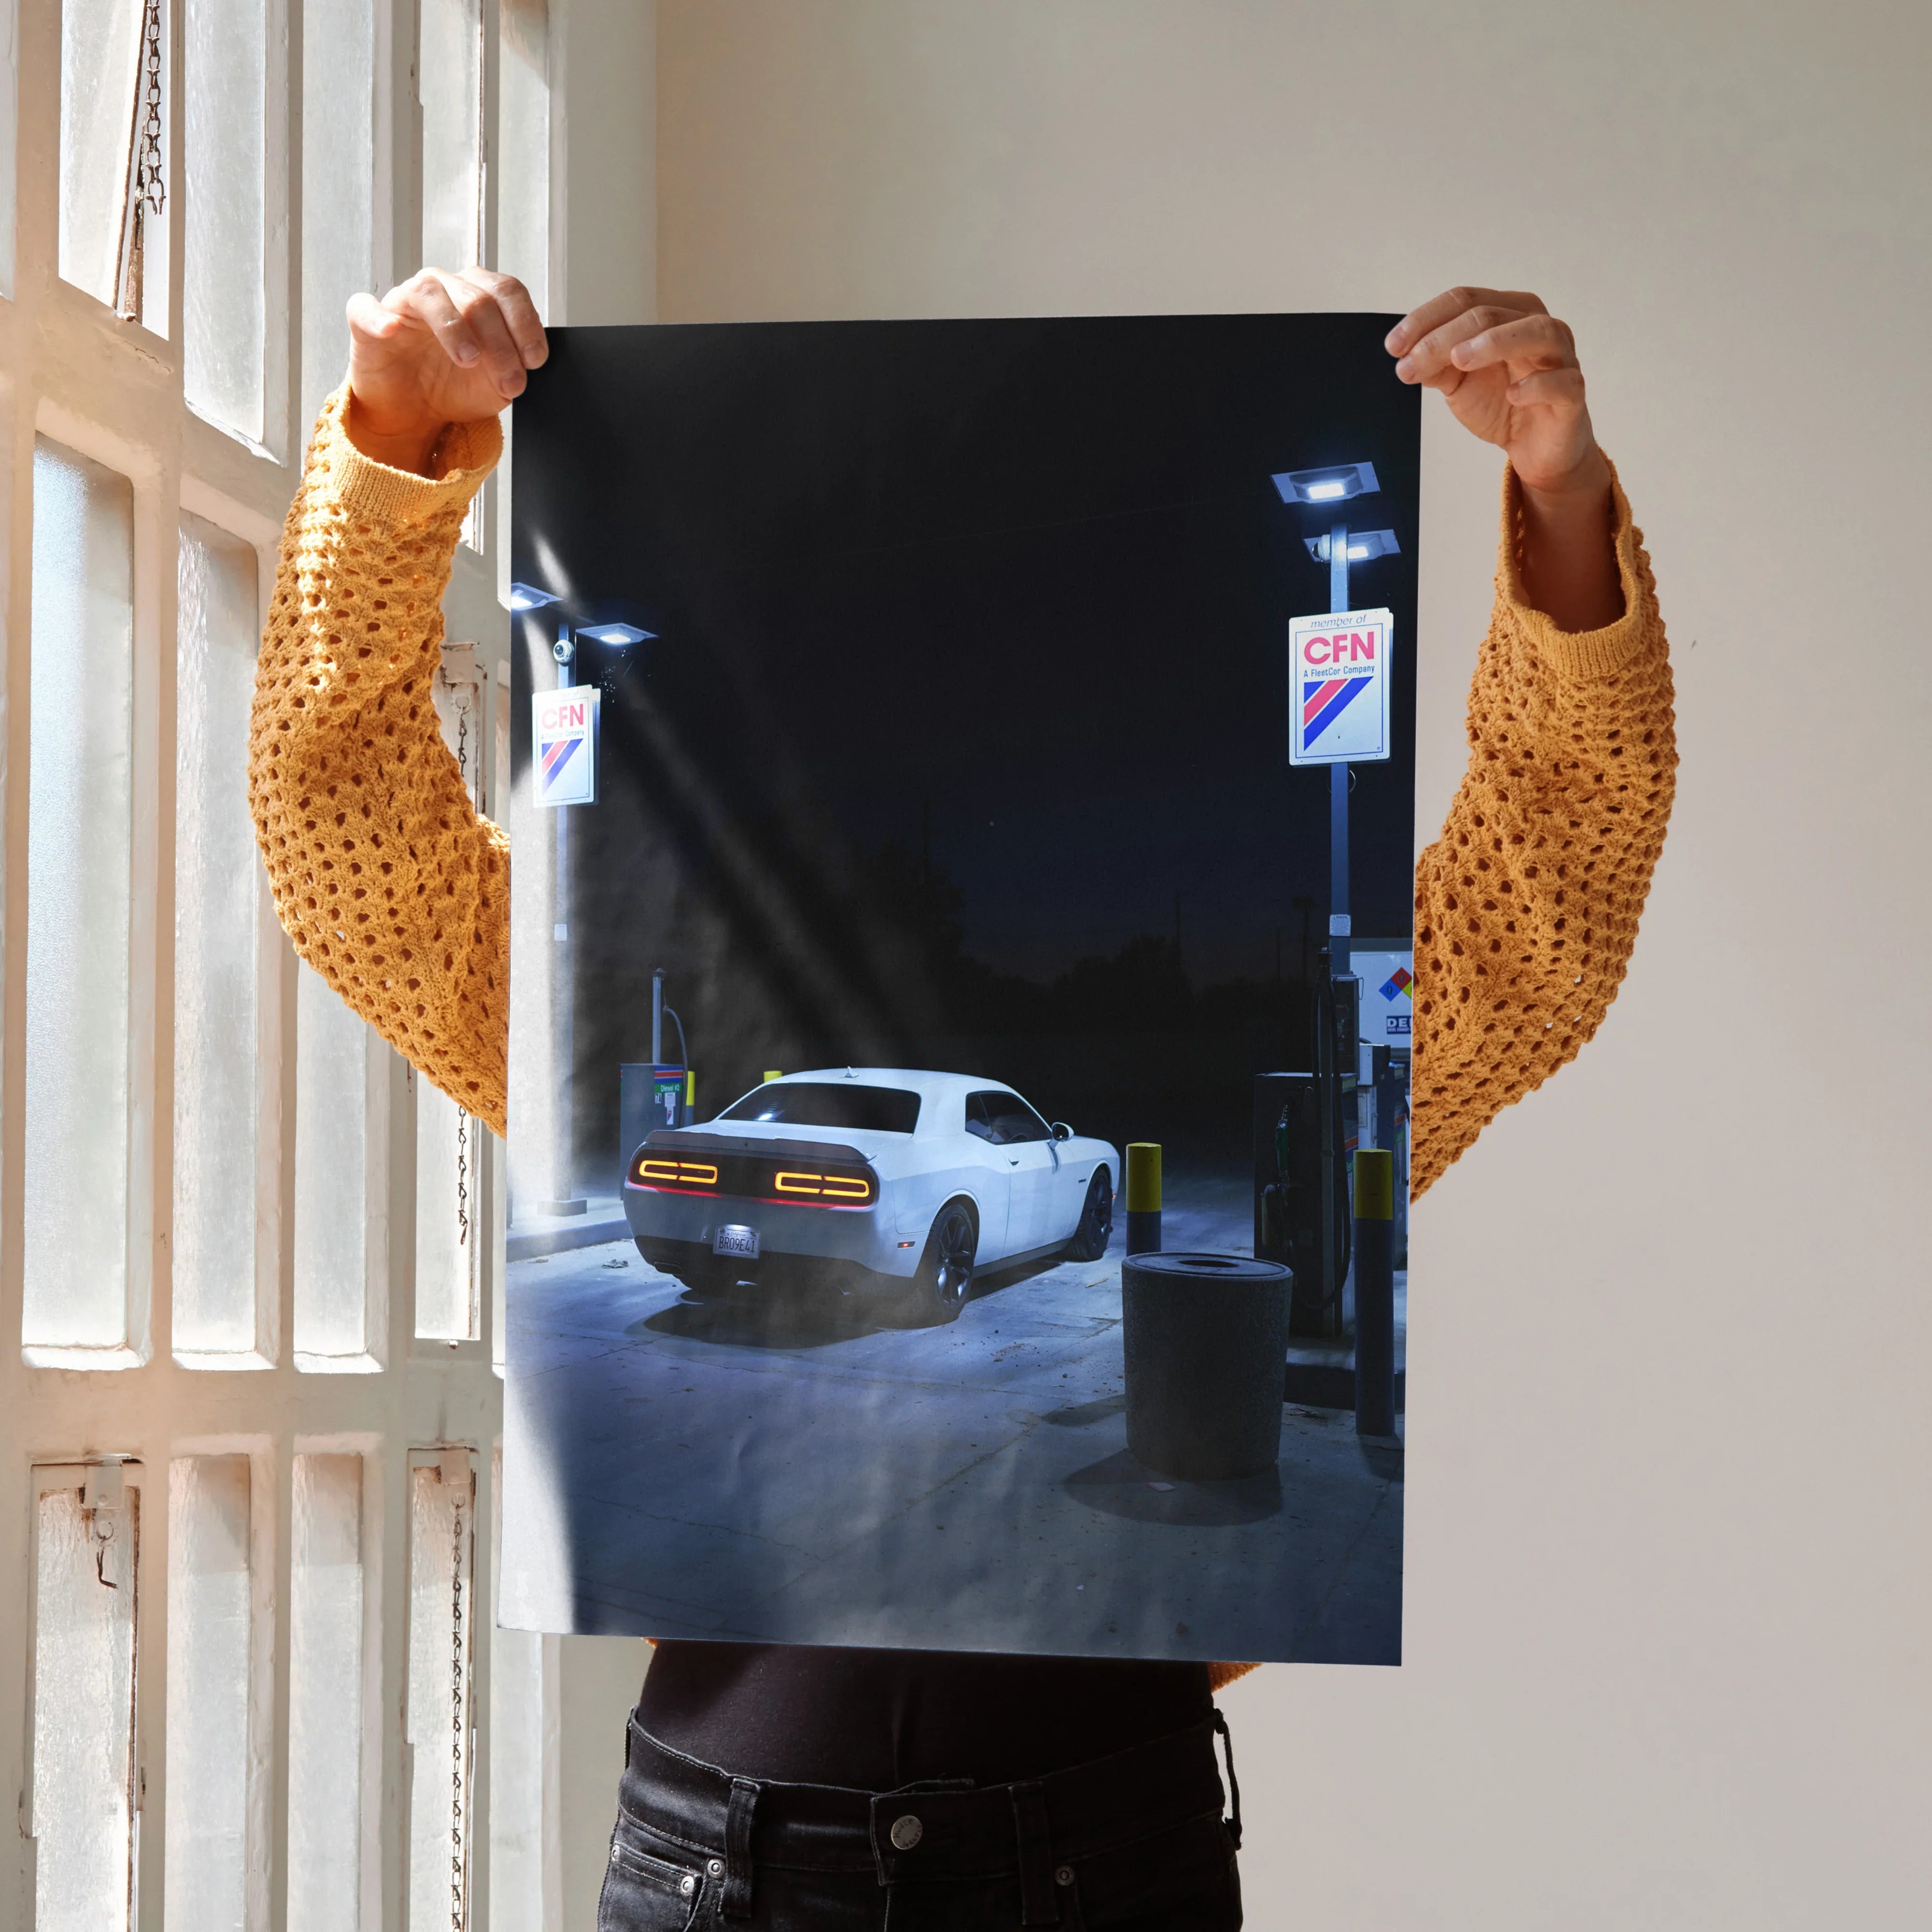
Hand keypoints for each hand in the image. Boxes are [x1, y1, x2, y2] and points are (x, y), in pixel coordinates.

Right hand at [344, 268, 546, 474]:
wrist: (414, 413)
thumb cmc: (454, 387)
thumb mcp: (496, 384)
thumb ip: (514, 367)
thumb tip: (528, 362)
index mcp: (478, 295)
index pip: (507, 291)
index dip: (525, 323)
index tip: (535, 360)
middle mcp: (443, 289)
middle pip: (477, 297)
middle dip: (500, 343)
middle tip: (510, 381)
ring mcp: (404, 301)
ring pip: (429, 293)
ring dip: (454, 327)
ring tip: (468, 359)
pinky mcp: (367, 321)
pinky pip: (366, 307)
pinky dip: (378, 317)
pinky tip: (391, 330)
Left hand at [1388, 287, 1620, 628]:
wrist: (1534, 447)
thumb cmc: (1501, 402)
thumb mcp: (1459, 383)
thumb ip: (1436, 365)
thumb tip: (1407, 356)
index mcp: (1509, 314)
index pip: (1466, 300)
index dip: (1426, 319)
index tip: (1393, 346)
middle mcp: (1537, 326)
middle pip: (1491, 314)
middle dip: (1444, 337)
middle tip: (1411, 363)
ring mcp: (1561, 357)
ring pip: (1536, 332)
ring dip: (1494, 342)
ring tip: (1459, 360)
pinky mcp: (1572, 393)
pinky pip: (1563, 381)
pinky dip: (1537, 384)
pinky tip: (1512, 394)